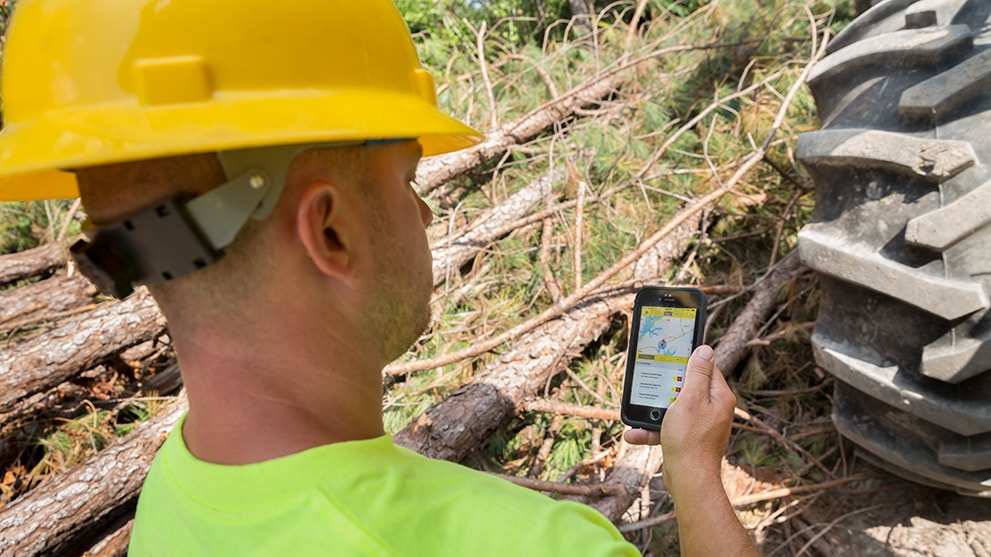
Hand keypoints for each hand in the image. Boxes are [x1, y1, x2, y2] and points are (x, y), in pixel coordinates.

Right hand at [623, 345, 736, 481]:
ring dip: (653, 411)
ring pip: (673, 408)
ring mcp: (700, 425)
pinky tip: (634, 434)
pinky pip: (668, 427)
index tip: (669, 357)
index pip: (705, 368)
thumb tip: (705, 349)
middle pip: (686, 387)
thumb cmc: (690, 438)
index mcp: (718, 396)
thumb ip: (697, 373)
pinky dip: (652, 429)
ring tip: (638, 414)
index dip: (687, 361)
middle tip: (651, 384)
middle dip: (665, 388)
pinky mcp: (687, 438)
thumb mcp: (691, 398)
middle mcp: (713, 409)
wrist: (688, 479)